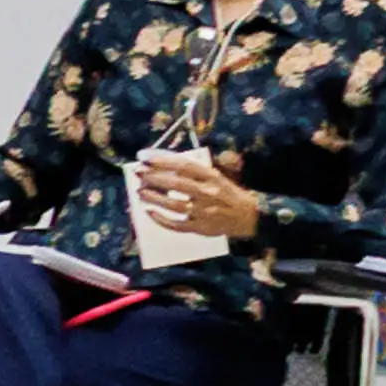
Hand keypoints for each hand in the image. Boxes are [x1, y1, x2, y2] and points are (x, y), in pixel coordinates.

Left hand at [124, 148, 251, 243]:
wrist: (247, 216)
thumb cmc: (226, 193)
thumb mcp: (216, 176)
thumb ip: (194, 171)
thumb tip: (164, 163)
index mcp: (212, 177)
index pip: (184, 166)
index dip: (162, 160)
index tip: (144, 157)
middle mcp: (208, 193)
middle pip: (176, 184)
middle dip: (154, 177)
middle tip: (138, 173)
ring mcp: (204, 212)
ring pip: (174, 205)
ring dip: (154, 198)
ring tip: (140, 192)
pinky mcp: (201, 228)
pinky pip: (177, 225)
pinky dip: (162, 220)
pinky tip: (150, 212)